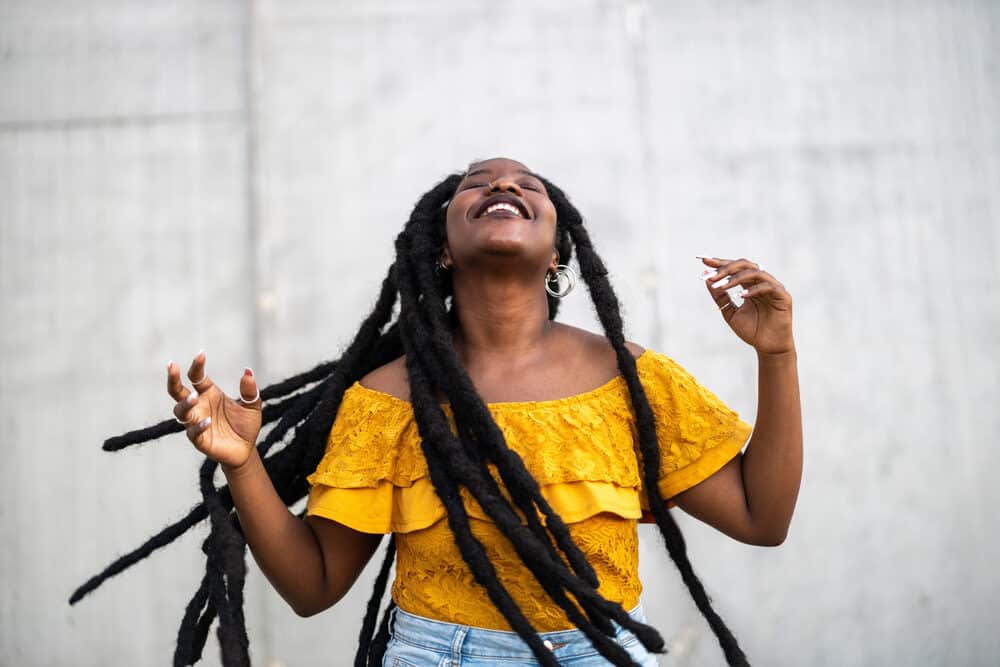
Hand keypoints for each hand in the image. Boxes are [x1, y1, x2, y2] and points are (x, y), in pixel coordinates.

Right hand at [167, 351, 261, 468]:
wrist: (247, 450)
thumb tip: (248, 370)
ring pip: (181, 412)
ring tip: (195, 397)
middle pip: (177, 391)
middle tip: (172, 366)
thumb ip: (249, 390)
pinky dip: (198, 426)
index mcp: (209, 394)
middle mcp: (199, 406)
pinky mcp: (200, 440)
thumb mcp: (252, 406)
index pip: (196, 377)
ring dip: (185, 403)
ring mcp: (196, 423)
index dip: (196, 365)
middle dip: (173, 379)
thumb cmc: (245, 425)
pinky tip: (207, 421)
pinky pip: (193, 433)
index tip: (201, 354)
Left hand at [699, 256, 793, 354]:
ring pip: (755, 272)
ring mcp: (773, 288)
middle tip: (712, 275)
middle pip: (744, 265)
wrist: (767, 347)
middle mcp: (761, 282)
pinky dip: (754, 289)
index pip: (734, 268)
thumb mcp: (730, 312)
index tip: (704, 260)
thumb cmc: (751, 330)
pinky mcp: (783, 296)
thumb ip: (720, 297)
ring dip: (736, 277)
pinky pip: (768, 286)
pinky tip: (741, 296)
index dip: (720, 263)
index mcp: (750, 284)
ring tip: (722, 286)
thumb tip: (707, 279)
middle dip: (726, 268)